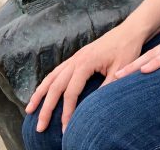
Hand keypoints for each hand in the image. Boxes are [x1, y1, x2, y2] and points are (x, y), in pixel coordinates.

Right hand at [24, 23, 143, 131]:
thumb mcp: (121, 70)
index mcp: (85, 63)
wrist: (129, 31)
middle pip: (56, 86)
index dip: (66, 112)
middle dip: (46, 108)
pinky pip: (57, 71)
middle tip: (39, 127)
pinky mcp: (77, 57)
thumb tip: (94, 108)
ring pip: (52, 77)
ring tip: (30, 110)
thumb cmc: (127, 49)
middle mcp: (76, 60)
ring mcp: (75, 57)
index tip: (65, 128)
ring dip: (40, 94)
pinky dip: (47, 83)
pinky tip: (42, 91)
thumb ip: (106, 88)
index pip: (70, 93)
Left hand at [114, 8, 159, 79]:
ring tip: (118, 76)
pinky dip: (154, 64)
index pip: (153, 55)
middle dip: (129, 66)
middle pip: (147, 56)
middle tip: (113, 76)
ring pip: (152, 57)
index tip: (123, 73)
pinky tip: (143, 70)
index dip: (137, 64)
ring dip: (135, 67)